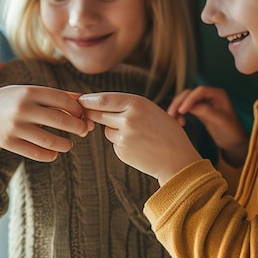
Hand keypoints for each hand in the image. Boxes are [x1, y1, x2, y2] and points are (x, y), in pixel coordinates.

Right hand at [0, 85, 92, 160]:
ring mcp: (14, 126)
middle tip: (84, 130)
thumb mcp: (30, 91)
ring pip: (49, 139)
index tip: (83, 115)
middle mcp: (22, 108)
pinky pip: (34, 152)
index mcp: (30, 91)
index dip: (77, 109)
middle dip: (77, 126)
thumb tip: (83, 100)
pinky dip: (49, 154)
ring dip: (65, 144)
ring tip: (69, 144)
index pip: (62, 99)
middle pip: (59, 119)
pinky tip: (54, 153)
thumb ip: (55, 95)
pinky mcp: (8, 143)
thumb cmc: (11, 99)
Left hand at [79, 92, 201, 184]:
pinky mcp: (122, 151)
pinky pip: (114, 141)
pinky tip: (138, 144)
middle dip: (90, 112)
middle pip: (98, 113)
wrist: (177, 158)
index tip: (79, 98)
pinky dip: (121, 141)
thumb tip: (100, 103)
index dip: (88, 99)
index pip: (103, 99)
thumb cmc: (166, 130)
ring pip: (107, 128)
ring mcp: (124, 136)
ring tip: (136, 133)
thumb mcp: (150, 109)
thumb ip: (128, 105)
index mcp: (136, 103)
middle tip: (83, 111)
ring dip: (113, 128)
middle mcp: (128, 119)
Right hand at [168, 86, 248, 167]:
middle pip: (190, 94)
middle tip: (171, 115)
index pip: (200, 91)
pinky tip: (180, 122)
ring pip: (186, 100)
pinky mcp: (199, 111)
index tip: (182, 111)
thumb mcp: (221, 121)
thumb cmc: (232, 131)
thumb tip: (190, 107)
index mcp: (218, 94)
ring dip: (177, 108)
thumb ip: (207, 111)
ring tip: (174, 120)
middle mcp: (210, 95)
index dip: (189, 99)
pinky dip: (180, 113)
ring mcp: (204, 102)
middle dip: (179, 103)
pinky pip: (186, 108)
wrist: (234, 143)